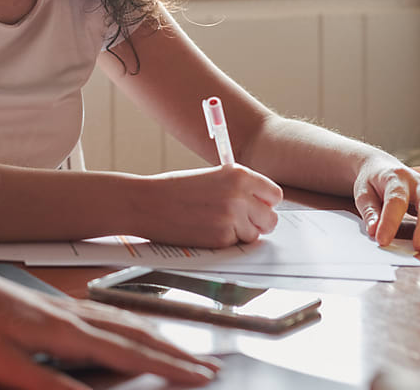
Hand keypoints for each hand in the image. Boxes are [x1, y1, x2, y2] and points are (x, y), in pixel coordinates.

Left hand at [0, 254, 218, 389]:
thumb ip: (45, 384)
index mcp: (60, 331)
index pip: (126, 353)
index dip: (166, 368)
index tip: (200, 377)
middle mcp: (65, 314)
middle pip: (131, 334)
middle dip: (172, 351)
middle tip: (208, 366)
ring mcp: (56, 305)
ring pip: (116, 321)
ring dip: (152, 335)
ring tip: (178, 348)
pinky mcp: (43, 303)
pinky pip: (97, 313)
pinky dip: (123, 322)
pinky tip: (123, 325)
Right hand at [136, 164, 282, 247]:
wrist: (145, 202)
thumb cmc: (173, 189)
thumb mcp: (211, 178)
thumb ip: (237, 188)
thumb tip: (259, 205)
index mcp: (239, 175)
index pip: (274, 195)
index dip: (264, 203)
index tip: (254, 206)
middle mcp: (240, 195)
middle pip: (271, 219)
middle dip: (257, 222)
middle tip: (236, 220)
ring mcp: (232, 218)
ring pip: (255, 235)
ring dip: (240, 234)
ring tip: (214, 223)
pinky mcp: (221, 238)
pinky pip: (235, 245)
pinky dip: (223, 242)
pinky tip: (204, 230)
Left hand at [353, 155, 419, 249]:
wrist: (382, 166)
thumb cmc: (373, 181)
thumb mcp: (363, 192)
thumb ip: (369, 211)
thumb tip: (373, 231)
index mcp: (395, 178)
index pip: (395, 201)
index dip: (390, 222)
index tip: (382, 240)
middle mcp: (417, 182)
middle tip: (419, 247)